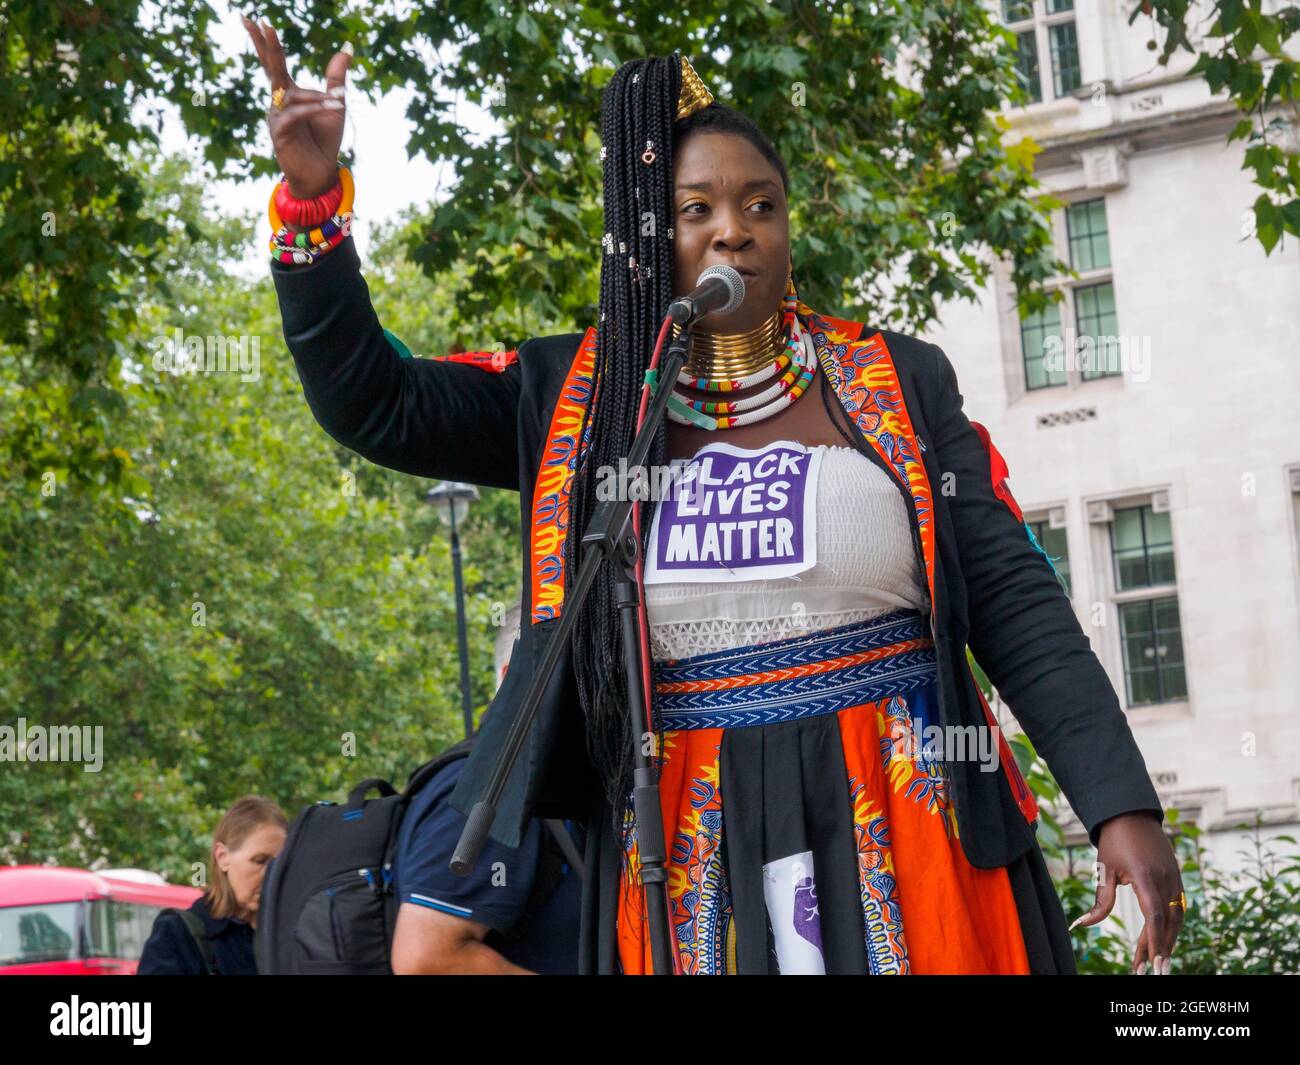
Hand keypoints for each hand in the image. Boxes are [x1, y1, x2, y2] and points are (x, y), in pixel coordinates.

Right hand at [242, 17, 351, 198]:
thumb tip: (346, 48)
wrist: (321, 173)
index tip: (257, 20)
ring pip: (291, 95)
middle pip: (271, 69)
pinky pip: (295, 114)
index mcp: (289, 93)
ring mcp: (277, 118)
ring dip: (315, 97)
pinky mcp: (280, 134)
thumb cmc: (324, 141)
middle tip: (263, 23)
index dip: (265, 43)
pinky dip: (312, 110)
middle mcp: (278, 102)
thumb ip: (336, 79)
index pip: (273, 63)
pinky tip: (329, 109)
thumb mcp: (335, 106)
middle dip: (268, 47)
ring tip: (335, 104)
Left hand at [1070, 810, 1184, 973]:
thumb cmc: (1114, 841)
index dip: (1154, 942)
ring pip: (1177, 916)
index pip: (1155, 917)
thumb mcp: (1104, 870)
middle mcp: (1166, 879)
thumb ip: (1100, 902)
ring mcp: (1175, 878)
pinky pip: (1179, 906)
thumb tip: (1082, 925)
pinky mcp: (1177, 876)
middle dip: (1161, 948)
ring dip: (1168, 939)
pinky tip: (1163, 937)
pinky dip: (1172, 925)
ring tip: (1156, 959)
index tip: (1151, 963)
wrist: (1130, 813)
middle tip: (1151, 970)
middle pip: (1168, 922)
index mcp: (1146, 877)